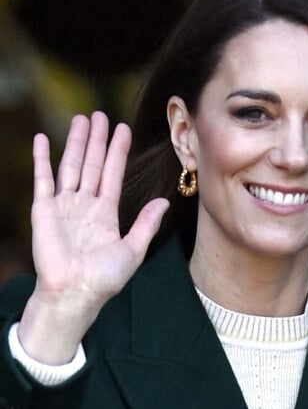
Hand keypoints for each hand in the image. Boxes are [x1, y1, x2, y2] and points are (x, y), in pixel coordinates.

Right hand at [18, 112, 168, 363]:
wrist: (75, 294)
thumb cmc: (104, 278)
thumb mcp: (133, 248)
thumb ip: (147, 222)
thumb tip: (165, 201)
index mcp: (106, 212)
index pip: (113, 173)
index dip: (117, 151)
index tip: (123, 129)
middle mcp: (85, 204)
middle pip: (92, 163)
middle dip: (97, 139)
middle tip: (100, 114)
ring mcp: (63, 205)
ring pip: (71, 165)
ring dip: (76, 142)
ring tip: (81, 119)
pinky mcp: (43, 210)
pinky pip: (42, 179)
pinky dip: (41, 158)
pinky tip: (42, 138)